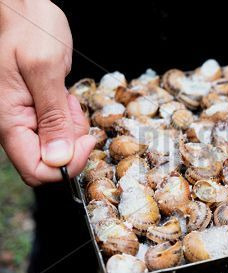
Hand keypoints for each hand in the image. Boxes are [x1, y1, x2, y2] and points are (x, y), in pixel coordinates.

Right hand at [0, 0, 94, 185]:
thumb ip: (53, 118)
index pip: (36, 170)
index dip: (65, 165)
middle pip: (52, 160)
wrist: (26, 10)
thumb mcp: (44, 70)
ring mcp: (29, 119)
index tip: (86, 143)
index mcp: (10, 120)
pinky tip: (64, 96)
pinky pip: (61, 128)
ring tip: (65, 96)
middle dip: (72, 141)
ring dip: (72, 126)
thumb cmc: (29, 30)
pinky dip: (70, 117)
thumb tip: (59, 159)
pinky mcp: (40, 111)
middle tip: (72, 109)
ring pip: (60, 146)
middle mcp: (17, 125)